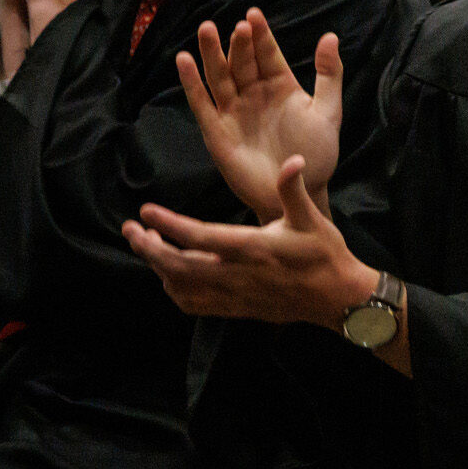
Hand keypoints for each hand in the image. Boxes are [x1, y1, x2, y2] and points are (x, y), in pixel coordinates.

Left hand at [123, 154, 378, 328]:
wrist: (336, 297)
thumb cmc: (325, 254)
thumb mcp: (312, 218)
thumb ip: (294, 190)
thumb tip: (293, 160)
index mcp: (253, 248)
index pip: (200, 237)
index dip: (169, 225)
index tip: (145, 211)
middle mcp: (237, 274)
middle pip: (178, 265)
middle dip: (148, 248)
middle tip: (131, 229)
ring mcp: (233, 294)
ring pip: (180, 286)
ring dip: (157, 266)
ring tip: (145, 245)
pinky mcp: (234, 308)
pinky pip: (193, 304)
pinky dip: (173, 289)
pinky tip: (168, 274)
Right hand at [175, 9, 342, 223]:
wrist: (298, 191)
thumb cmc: (317, 154)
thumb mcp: (328, 111)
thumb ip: (328, 75)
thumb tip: (330, 36)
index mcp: (281, 86)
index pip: (268, 54)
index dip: (261, 35)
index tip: (254, 14)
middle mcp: (254, 94)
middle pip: (242, 62)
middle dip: (238, 43)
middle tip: (237, 26)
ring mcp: (234, 111)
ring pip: (220, 76)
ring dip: (212, 54)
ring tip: (207, 29)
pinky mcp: (217, 131)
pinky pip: (202, 103)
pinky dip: (192, 83)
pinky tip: (184, 61)